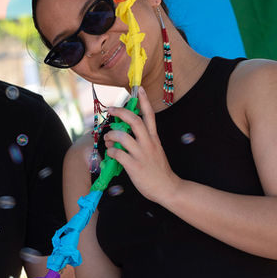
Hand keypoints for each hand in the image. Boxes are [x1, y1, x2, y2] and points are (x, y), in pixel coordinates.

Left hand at [103, 86, 180, 203]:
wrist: (168, 188)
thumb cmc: (158, 169)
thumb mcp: (154, 150)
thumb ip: (142, 141)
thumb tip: (122, 135)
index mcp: (154, 138)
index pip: (150, 115)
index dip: (144, 101)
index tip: (139, 89)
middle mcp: (148, 143)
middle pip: (134, 120)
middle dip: (121, 112)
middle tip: (111, 109)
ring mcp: (141, 154)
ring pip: (122, 137)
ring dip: (111, 135)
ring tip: (108, 139)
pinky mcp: (135, 166)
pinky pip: (117, 154)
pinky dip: (111, 152)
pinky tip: (111, 154)